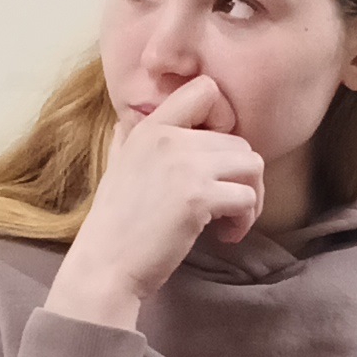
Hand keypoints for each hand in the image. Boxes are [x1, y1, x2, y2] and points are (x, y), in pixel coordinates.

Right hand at [46, 75, 265, 329]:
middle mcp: (169, 138)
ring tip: (231, 219)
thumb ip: (126, 141)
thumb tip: (124, 122)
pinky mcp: (198, 198)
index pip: (206, 89)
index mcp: (150, 128)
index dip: (223, 120)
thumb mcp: (115, 169)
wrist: (104, 266)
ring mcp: (185, 166)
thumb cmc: (113, 225)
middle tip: (227, 206)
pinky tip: (225, 235)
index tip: (214, 157)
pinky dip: (245, 219)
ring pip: (252, 165)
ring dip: (251, 195)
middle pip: (240, 140)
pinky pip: (248, 198)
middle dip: (242, 176)